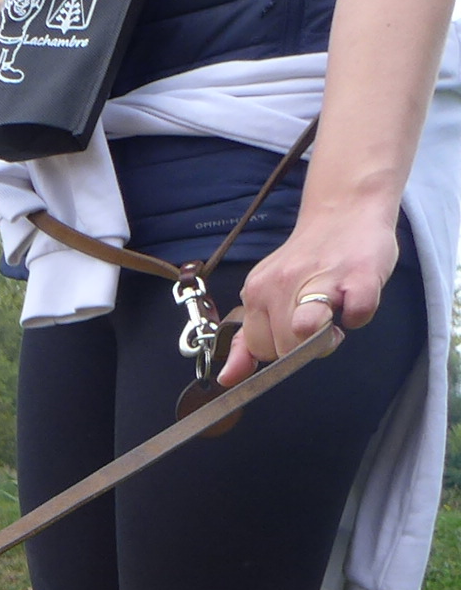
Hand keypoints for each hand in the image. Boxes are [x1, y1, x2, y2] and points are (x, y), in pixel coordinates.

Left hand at [219, 207, 401, 382]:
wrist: (345, 210)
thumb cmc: (308, 261)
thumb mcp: (266, 296)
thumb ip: (247, 340)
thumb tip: (228, 379)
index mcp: (257, 291)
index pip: (258, 347)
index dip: (280, 349)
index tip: (294, 332)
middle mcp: (281, 283)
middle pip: (282, 348)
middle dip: (304, 348)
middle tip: (319, 322)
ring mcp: (320, 277)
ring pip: (305, 331)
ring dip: (324, 339)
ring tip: (334, 319)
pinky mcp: (360, 274)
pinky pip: (358, 314)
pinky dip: (359, 316)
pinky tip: (355, 300)